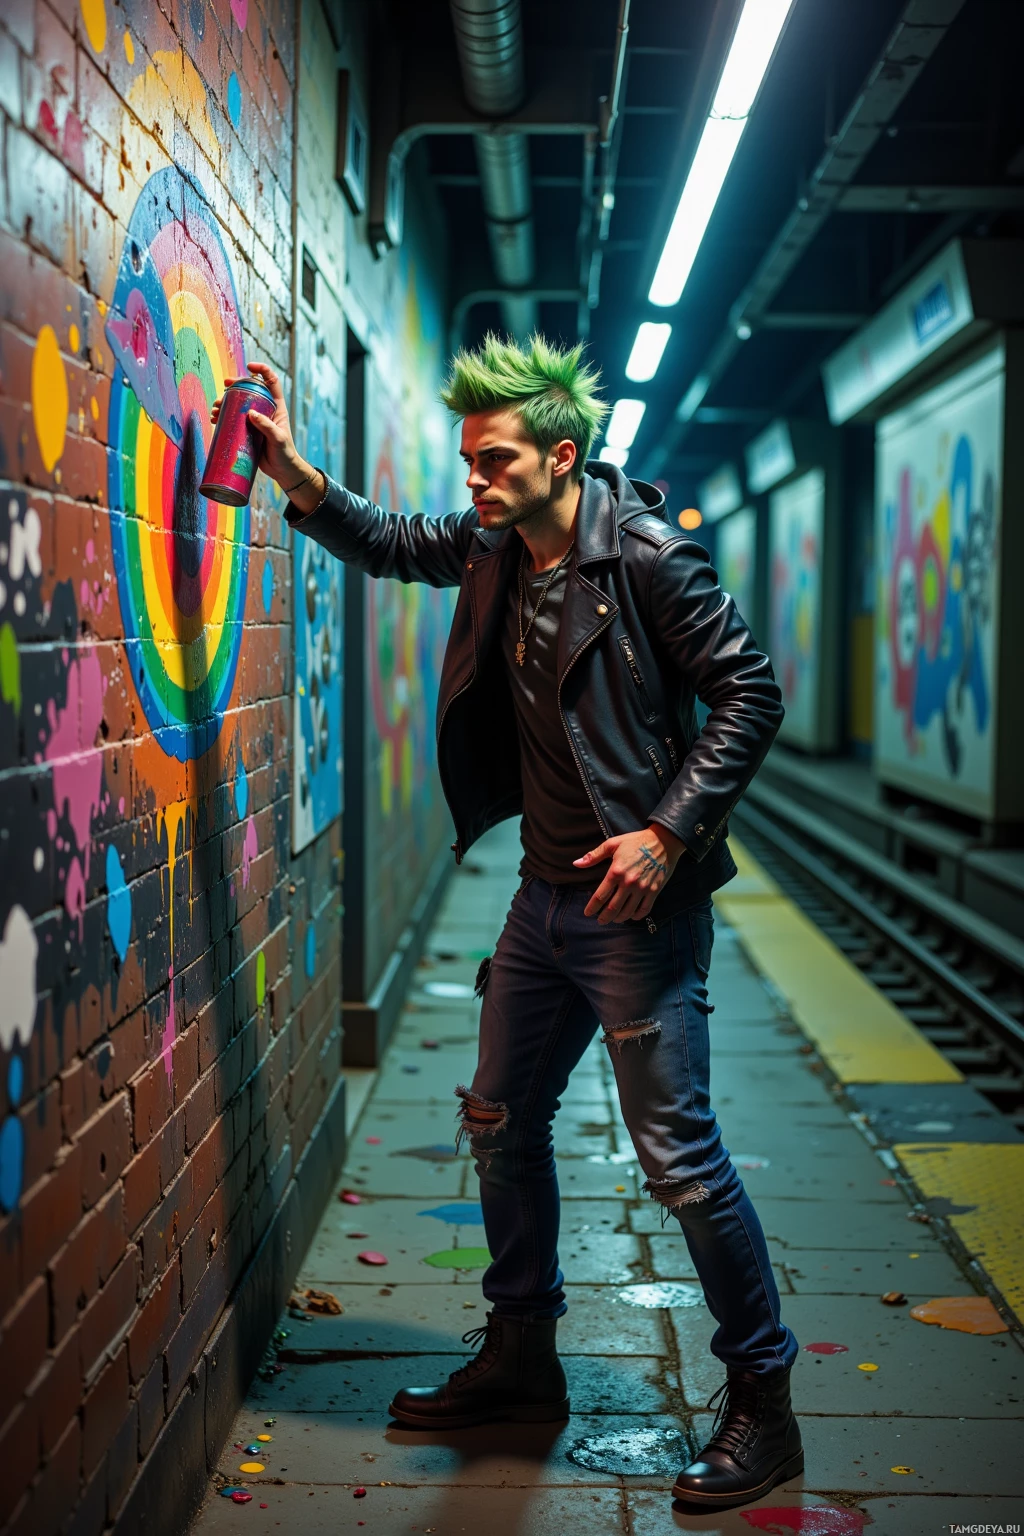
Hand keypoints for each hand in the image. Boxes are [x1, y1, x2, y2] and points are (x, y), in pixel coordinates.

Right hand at [211, 362, 322, 509]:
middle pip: (249, 390)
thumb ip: (266, 426)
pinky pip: (233, 419)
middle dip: (235, 386)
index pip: (271, 381)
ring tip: (215, 409)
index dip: (262, 370)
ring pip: (238, 404)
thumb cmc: (285, 454)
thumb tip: (251, 413)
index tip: (249, 367)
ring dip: (225, 402)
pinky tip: (215, 419)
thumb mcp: (278, 439)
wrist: (282, 471)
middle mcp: (265, 410)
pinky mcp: (247, 431)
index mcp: (276, 407)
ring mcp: (255, 420)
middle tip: (224, 388)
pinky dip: (223, 417)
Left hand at [574, 825, 685, 923]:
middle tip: (600, 921)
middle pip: (613, 908)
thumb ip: (594, 856)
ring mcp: (642, 888)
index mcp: (616, 872)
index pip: (600, 896)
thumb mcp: (612, 844)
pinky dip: (636, 916)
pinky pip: (644, 909)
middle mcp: (628, 883)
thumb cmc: (636, 841)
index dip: (592, 907)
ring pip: (628, 911)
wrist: (663, 841)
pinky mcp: (654, 891)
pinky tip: (631, 916)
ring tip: (614, 920)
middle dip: (604, 917)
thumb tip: (576, 863)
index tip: (587, 913)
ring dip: (618, 919)